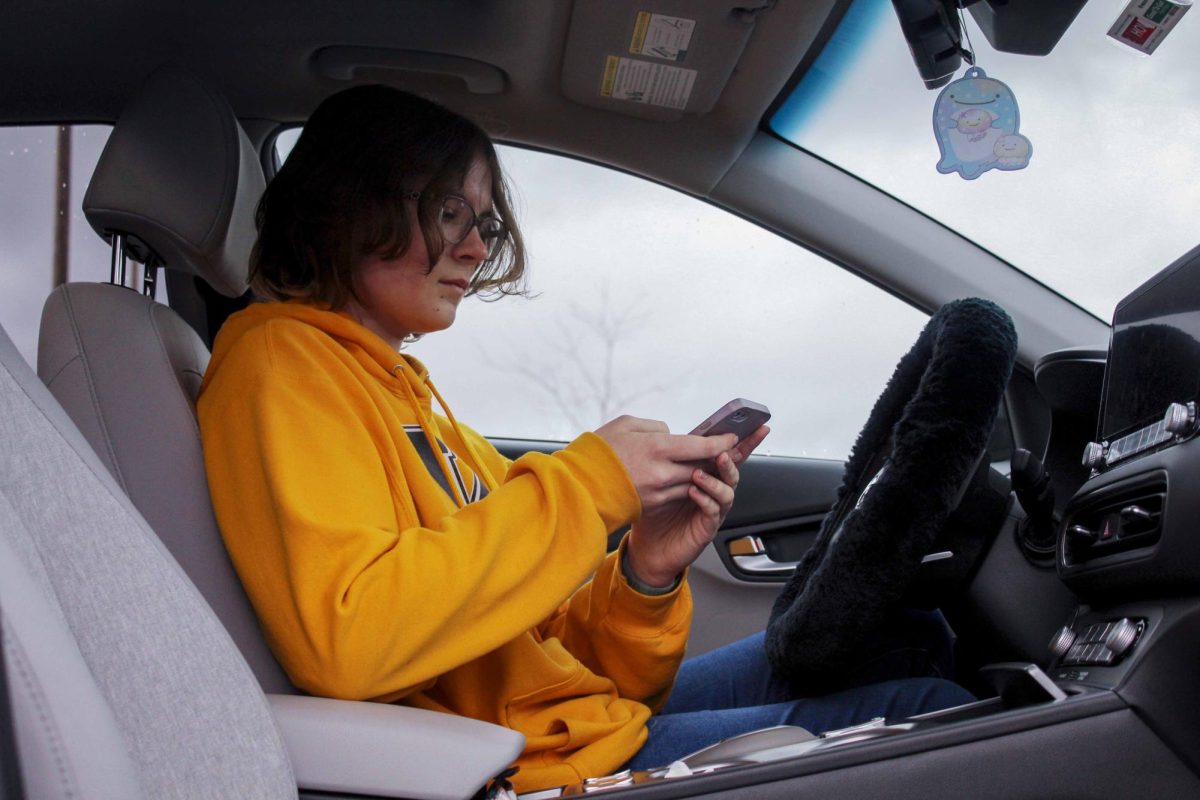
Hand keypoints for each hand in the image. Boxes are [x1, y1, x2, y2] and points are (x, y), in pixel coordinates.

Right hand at [594, 415, 737, 507]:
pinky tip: (678, 477)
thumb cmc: (598, 451)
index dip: (721, 442)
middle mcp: (662, 473)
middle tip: (725, 450)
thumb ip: (654, 427)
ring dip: (700, 473)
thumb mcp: (625, 424)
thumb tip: (671, 434)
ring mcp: (657, 493)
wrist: (577, 486)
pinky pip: (675, 494)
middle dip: (715, 458)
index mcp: (657, 448)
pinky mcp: (651, 506)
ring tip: (703, 463)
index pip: (702, 446)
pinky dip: (680, 485)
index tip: (732, 438)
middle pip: (701, 466)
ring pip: (691, 482)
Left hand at [624, 424, 769, 587]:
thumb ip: (675, 460)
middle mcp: (714, 492)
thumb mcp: (662, 480)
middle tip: (722, 452)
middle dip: (733, 459)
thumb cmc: (656, 513)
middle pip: (733, 471)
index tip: (757, 427)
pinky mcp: (706, 528)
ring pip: (727, 492)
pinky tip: (694, 493)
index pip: (729, 454)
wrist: (648, 548)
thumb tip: (673, 433)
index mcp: (707, 477)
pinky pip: (713, 512)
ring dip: (715, 480)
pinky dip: (705, 500)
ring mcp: (713, 510)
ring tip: (699, 473)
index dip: (745, 441)